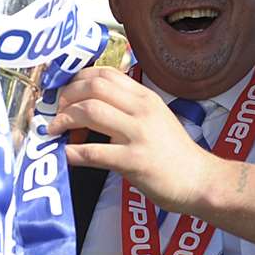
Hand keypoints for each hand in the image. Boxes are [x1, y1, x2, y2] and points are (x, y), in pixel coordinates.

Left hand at [51, 66, 218, 215]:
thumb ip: (128, 108)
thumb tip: (92, 105)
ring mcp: (138, 134)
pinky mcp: (134, 161)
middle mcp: (142, 110)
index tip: (64, 92)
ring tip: (54, 130)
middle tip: (55, 111)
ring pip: (91, 111)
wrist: (200, 180)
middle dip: (66, 96)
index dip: (77, 79)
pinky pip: (94, 152)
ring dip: (64, 119)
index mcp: (145, 98)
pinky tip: (64, 154)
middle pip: (94, 87)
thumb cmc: (175, 153)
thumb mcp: (155, 118)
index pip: (106, 74)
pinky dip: (73, 152)